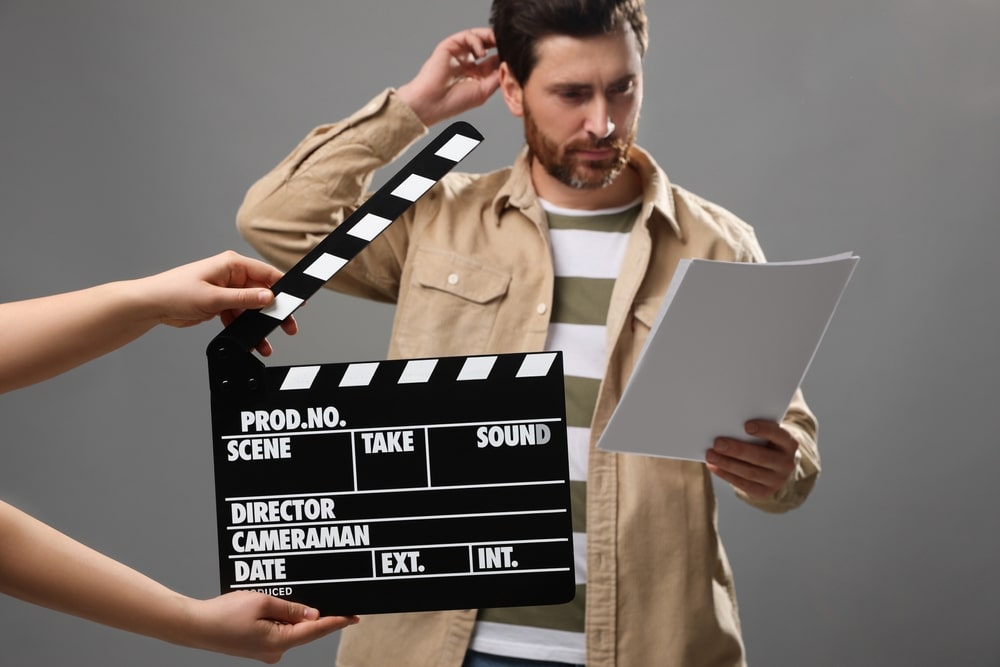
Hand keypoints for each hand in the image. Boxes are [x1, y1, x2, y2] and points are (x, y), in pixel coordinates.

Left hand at [137, 250, 297, 355]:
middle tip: (288, 326)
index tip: (297, 301)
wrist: (151, 306)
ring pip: (251, 308)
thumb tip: (268, 297)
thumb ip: (244, 298)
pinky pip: (239, 316)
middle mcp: (231, 275)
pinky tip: (251, 341)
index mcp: (231, 265)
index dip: (284, 287)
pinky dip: (245, 329)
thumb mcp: (214, 297)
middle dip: (274, 311)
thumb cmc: (174, 292)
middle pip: (262, 293)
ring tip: (266, 342)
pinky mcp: (220, 304)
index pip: (267, 273)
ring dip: (259, 325)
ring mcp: (226, 290)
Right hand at [180, 591, 358, 663]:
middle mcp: (275, 651)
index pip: (317, 630)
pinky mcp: (257, 647)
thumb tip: (314, 614)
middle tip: (335, 600)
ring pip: (291, 629)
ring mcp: (266, 651)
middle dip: (318, 615)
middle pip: (306, 630)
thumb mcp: (263, 602)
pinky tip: (280, 605)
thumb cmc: (224, 614)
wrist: (194, 626)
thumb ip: (292, 608)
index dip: (337, 621)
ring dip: (296, 615)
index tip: (355, 616)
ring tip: (299, 598)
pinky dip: (282, 618)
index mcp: (279, 642)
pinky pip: (277, 630)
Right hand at [396, 28, 500, 126]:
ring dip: (489, 38)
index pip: (494, 60)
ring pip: (477, 38)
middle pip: (486, 46)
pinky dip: (477, 40)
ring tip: (497, 42)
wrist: (432, 103)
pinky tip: (481, 52)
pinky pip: (466, 36)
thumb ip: (497, 76)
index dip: (504, 56)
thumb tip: (510, 63)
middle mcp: (467, 63)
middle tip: (508, 43)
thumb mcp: (484, 90)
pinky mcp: (449, 46)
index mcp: (475, 75)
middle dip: (498, 43)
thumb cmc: (454, 102)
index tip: (514, 56)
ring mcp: (458, 54)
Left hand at [705, 420, 799, 499]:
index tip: (746, 425)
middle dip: (737, 450)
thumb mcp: (766, 434)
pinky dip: (726, 475)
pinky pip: (743, 485)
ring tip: (710, 455)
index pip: (779, 434)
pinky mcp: (765, 492)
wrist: (776, 465)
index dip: (764, 430)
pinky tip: (713, 466)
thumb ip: (753, 430)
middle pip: (760, 457)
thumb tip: (725, 426)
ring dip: (727, 463)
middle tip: (717, 443)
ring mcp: (777, 480)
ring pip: (750, 472)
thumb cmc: (765, 442)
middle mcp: (786, 463)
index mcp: (789, 443)